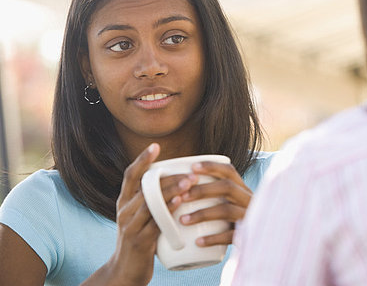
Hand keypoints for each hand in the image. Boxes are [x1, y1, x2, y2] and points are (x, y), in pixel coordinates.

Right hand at [84, 143, 195, 285]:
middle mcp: (124, 211)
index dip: (142, 160)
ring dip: (172, 190)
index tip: (155, 146)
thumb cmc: (140, 240)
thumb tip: (177, 183)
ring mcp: (130, 226)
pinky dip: (168, 210)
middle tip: (191, 172)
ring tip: (190, 182)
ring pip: (151, 201)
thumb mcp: (141, 217)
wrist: (125, 272)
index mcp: (124, 202)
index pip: (130, 175)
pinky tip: (180, 202)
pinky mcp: (139, 241)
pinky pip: (155, 222)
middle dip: (169, 177)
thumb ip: (152, 201)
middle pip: (146, 186)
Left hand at [179, 160, 252, 247]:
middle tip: (182, 196)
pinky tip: (197, 242)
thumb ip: (215, 195)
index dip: (211, 167)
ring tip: (182, 220)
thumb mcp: (232, 204)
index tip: (192, 168)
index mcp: (243, 189)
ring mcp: (249, 217)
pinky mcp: (248, 236)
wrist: (261, 241)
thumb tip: (182, 187)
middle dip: (202, 190)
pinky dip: (213, 238)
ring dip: (202, 213)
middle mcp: (249, 199)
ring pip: (227, 210)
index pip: (229, 171)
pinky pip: (230, 235)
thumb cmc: (236, 221)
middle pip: (227, 187)